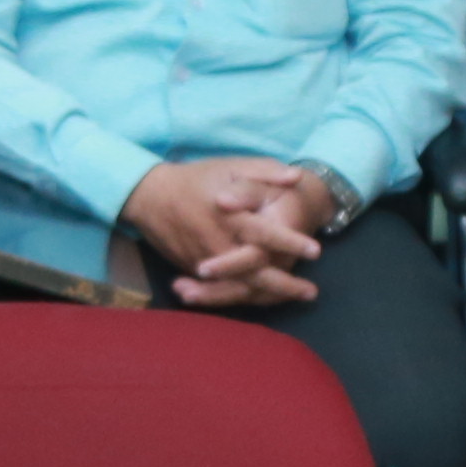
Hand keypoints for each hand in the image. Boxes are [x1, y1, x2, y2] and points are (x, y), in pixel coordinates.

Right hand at [124, 155, 325, 306]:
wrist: (150, 196)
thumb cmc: (195, 178)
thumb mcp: (230, 166)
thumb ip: (263, 171)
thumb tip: (295, 177)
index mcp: (228, 215)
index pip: (263, 233)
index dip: (290, 242)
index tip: (315, 251)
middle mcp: (216, 242)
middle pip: (253, 271)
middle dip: (283, 284)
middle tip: (311, 292)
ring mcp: (203, 260)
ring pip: (238, 287)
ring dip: (268, 296)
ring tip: (296, 298)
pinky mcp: (193, 270)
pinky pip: (220, 290)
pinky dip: (244, 297)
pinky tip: (265, 300)